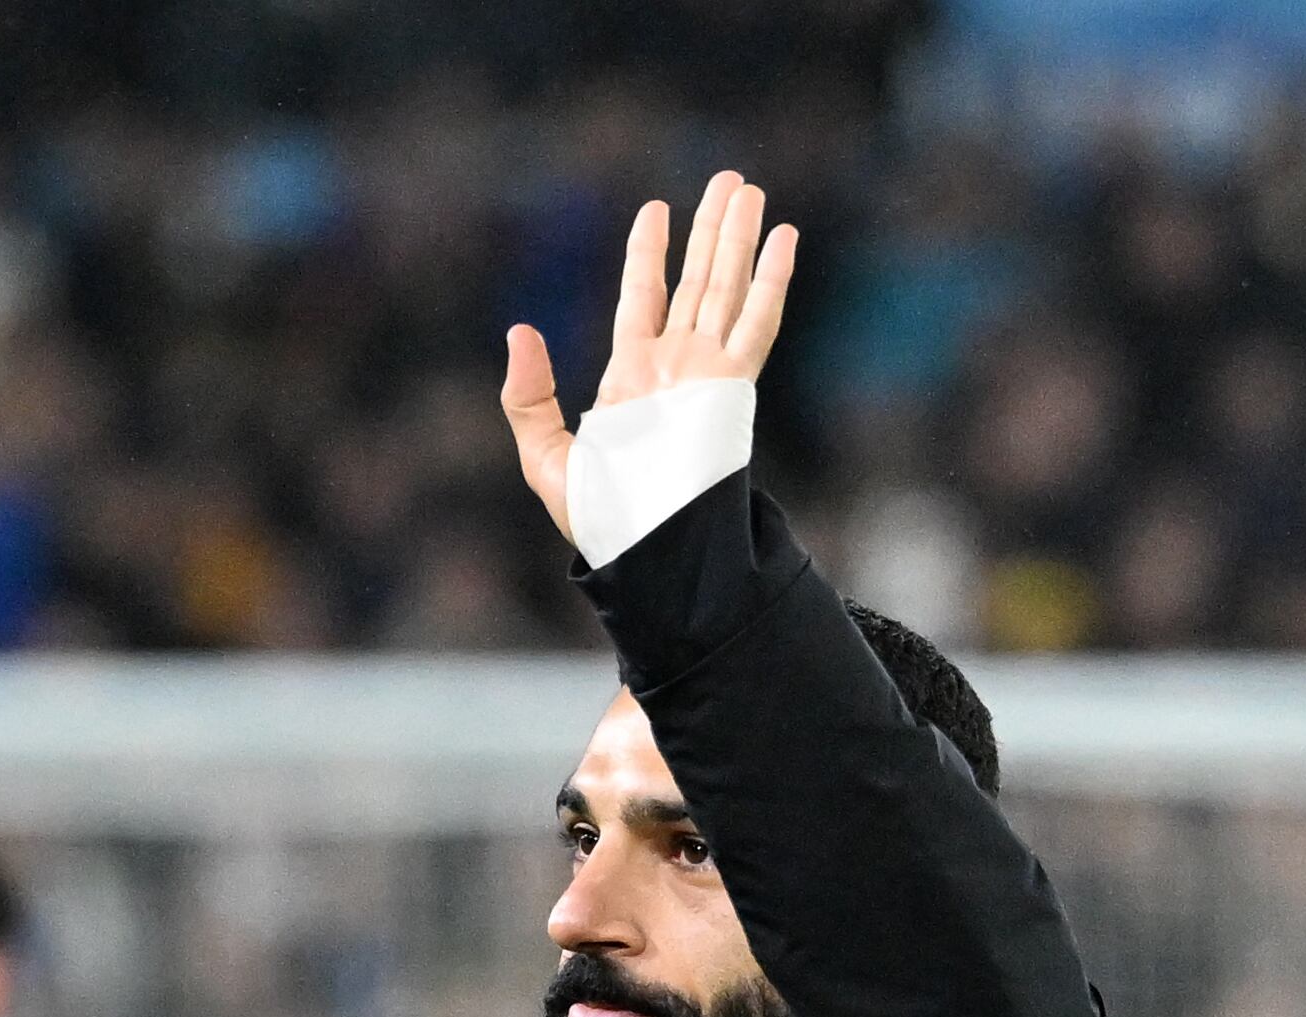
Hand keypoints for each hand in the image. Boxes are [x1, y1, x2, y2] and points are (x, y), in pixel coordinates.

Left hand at [500, 168, 798, 550]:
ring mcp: (707, 374)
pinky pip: (757, 323)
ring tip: (752, 189)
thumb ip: (528, 395)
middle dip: (712, 229)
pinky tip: (784, 241)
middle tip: (729, 179)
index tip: (657, 211)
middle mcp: (675, 367)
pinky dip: (771, 281)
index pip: (643, 297)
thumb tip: (521, 331)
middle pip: (697, 280)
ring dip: (740, 238)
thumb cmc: (597, 518)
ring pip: (727, 288)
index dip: (650, 252)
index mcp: (631, 377)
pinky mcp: (733, 388)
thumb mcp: (544, 455)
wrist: (644, 548)